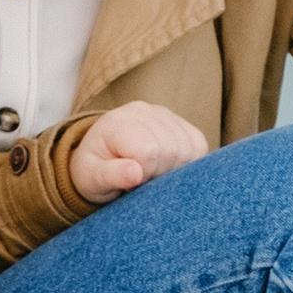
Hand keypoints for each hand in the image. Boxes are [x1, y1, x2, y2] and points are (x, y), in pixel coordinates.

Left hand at [70, 102, 209, 201]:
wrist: (100, 154)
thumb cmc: (95, 171)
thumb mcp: (92, 179)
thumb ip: (111, 175)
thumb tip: (135, 173)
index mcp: (118, 124)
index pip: (149, 151)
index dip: (145, 175)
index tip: (131, 180)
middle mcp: (142, 112)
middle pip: (172, 150)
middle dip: (160, 174)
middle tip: (142, 178)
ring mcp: (163, 113)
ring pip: (189, 148)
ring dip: (176, 169)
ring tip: (154, 172)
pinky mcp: (180, 122)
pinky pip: (199, 145)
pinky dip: (189, 162)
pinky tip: (170, 166)